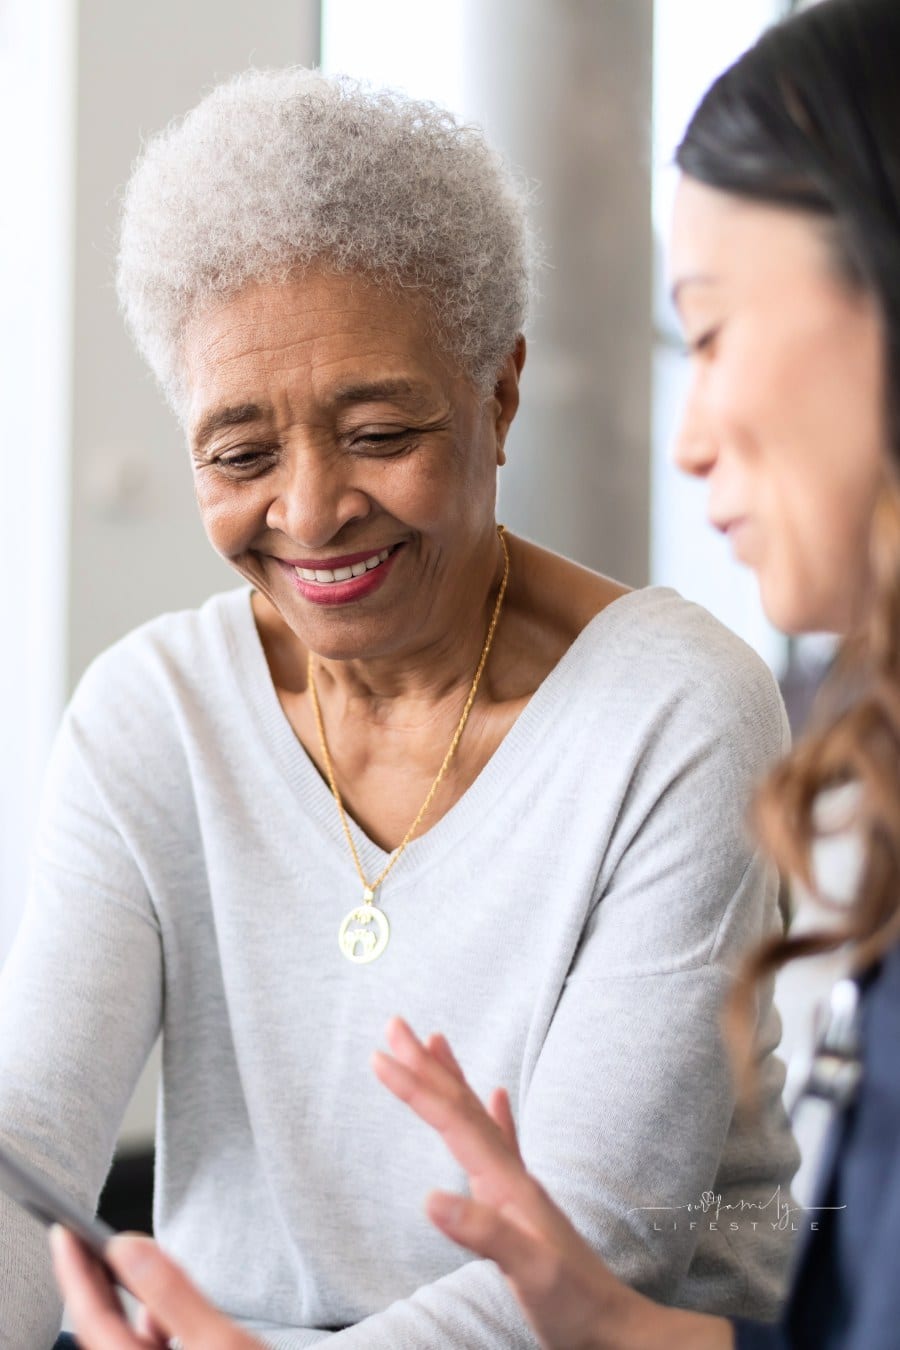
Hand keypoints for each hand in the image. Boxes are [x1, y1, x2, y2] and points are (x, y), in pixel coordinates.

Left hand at [50, 1225, 263, 1348]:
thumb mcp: (219, 1342)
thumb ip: (172, 1294)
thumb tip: (129, 1249)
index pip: (94, 1321)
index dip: (75, 1273)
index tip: (65, 1232)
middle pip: (101, 1334)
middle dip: (89, 1285)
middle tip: (78, 1239)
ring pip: (123, 1345)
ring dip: (119, 1305)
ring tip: (119, 1266)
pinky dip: (147, 1326)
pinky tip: (158, 1313)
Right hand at [372, 1018, 732, 1349]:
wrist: (614, 1327)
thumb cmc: (574, 1303)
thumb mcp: (528, 1272)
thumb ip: (483, 1232)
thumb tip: (429, 1197)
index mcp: (507, 1183)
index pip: (452, 1122)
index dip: (415, 1088)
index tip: (379, 1057)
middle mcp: (512, 1174)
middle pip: (461, 1105)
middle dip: (425, 1065)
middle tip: (395, 1025)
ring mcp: (518, 1186)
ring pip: (476, 1115)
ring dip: (450, 1078)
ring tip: (434, 1042)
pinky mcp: (522, 1203)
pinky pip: (502, 1141)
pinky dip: (493, 1113)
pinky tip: (496, 1095)